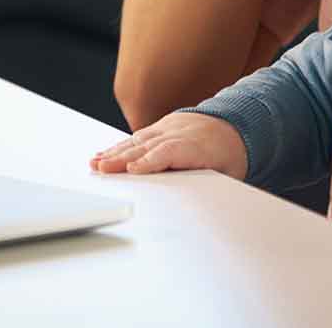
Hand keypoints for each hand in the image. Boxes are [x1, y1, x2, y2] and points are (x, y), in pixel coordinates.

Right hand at [89, 112, 247, 178]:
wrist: (236, 124)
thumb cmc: (231, 154)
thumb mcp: (229, 173)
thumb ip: (210, 185)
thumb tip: (200, 207)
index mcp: (198, 145)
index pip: (171, 151)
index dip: (151, 160)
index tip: (133, 170)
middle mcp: (179, 132)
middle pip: (148, 145)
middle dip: (123, 158)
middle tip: (102, 169)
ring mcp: (168, 127)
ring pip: (138, 140)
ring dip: (115, 152)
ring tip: (96, 164)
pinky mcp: (159, 127)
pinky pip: (137, 137)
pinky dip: (119, 147)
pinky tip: (104, 156)